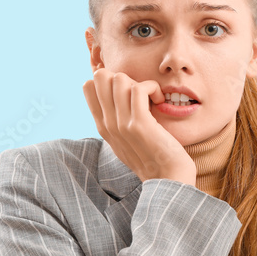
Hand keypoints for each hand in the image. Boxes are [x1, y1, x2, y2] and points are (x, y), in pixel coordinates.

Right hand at [83, 67, 196, 184]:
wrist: (168, 178)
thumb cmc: (153, 157)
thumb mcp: (125, 139)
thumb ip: (116, 120)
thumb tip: (115, 94)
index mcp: (103, 126)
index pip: (88, 86)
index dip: (109, 80)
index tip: (128, 93)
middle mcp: (108, 124)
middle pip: (100, 77)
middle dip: (124, 76)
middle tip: (140, 93)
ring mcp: (121, 124)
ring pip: (119, 79)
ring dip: (140, 82)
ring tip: (152, 97)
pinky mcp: (139, 124)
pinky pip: (139, 88)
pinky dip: (153, 88)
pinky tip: (160, 100)